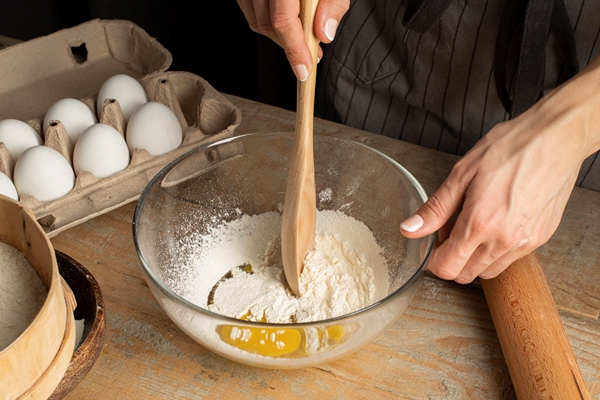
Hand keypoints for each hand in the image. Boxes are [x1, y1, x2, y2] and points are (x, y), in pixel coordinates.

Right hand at [236, 0, 349, 80]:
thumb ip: (332, 4)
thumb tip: (325, 34)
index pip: (283, 21)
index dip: (294, 50)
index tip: (304, 71)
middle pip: (267, 25)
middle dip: (290, 45)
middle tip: (312, 55)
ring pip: (256, 21)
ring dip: (279, 36)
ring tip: (302, 38)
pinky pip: (250, 10)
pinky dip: (268, 22)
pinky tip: (287, 22)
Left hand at [401, 57, 599, 283]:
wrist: (556, 138)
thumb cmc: (510, 149)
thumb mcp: (461, 174)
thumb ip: (435, 209)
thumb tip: (410, 229)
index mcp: (479, 224)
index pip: (447, 268)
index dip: (433, 260)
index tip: (431, 245)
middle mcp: (504, 240)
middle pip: (466, 274)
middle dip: (452, 259)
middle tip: (450, 231)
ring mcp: (525, 242)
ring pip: (489, 270)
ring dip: (474, 257)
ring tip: (473, 225)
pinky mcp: (541, 238)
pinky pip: (510, 258)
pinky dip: (496, 250)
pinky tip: (495, 223)